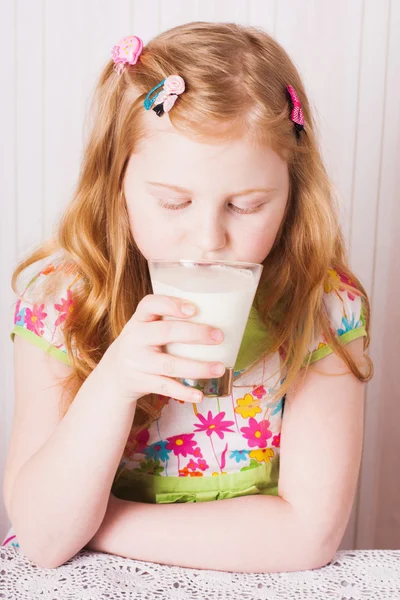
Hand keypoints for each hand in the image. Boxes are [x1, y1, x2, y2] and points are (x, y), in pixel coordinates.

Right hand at [97, 294, 224, 404]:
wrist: (114, 373)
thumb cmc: (143, 343)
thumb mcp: (146, 326)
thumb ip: (169, 319)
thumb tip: (218, 313)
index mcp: (139, 319)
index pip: (150, 304)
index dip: (171, 305)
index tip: (193, 309)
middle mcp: (136, 338)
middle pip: (166, 332)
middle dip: (195, 334)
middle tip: (219, 336)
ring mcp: (138, 362)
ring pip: (170, 364)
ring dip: (198, 367)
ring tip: (220, 368)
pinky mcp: (141, 382)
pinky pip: (165, 387)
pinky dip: (184, 392)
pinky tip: (200, 395)